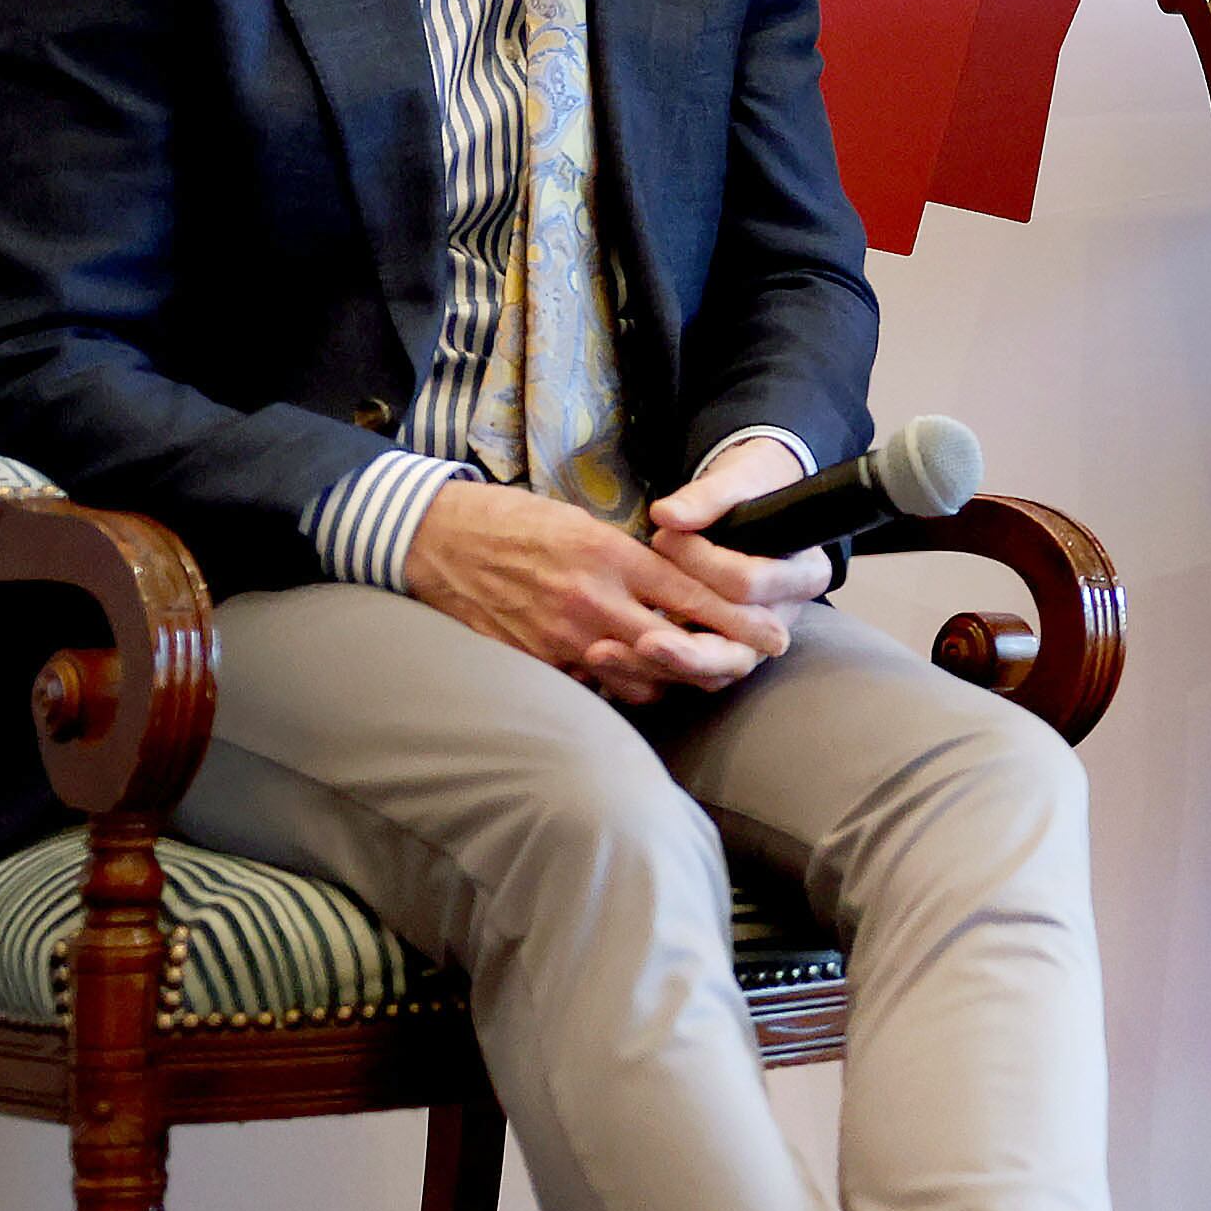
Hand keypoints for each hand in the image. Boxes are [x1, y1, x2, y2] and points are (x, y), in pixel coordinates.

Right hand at [405, 477, 799, 703]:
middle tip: (746, 663)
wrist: (436, 539)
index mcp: (610, 557)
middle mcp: (591, 601)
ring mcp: (560, 637)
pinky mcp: (532, 662)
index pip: (692, 596)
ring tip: (688, 668)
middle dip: (716, 660)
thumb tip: (678, 586)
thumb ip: (631, 559)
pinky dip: (615, 684)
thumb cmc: (513, 523)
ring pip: (637, 678)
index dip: (739, 622)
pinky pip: (590, 687)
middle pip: (674, 648)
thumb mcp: (582, 525)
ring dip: (667, 677)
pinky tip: (629, 674)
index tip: (774, 637)